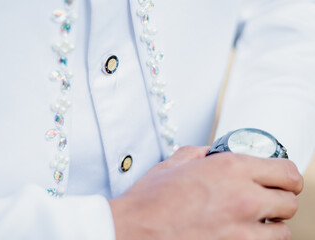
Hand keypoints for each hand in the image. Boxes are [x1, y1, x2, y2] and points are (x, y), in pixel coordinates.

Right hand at [109, 146, 302, 239]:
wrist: (136, 230)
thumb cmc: (151, 200)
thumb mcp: (174, 164)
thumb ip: (198, 154)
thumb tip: (208, 153)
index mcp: (230, 169)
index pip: (285, 171)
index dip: (286, 176)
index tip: (282, 180)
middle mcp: (243, 198)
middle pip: (289, 201)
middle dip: (280, 199)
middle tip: (267, 200)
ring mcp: (242, 230)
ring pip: (283, 230)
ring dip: (271, 224)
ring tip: (254, 221)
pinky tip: (243, 234)